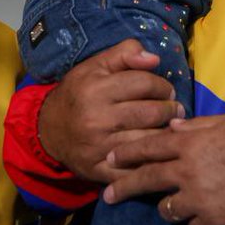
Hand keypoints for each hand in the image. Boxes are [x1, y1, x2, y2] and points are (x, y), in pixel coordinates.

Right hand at [38, 39, 184, 182]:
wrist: (49, 130)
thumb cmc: (78, 93)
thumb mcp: (95, 66)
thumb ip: (124, 54)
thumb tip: (154, 59)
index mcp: (96, 89)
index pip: (145, 84)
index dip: (163, 86)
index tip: (167, 91)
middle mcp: (97, 119)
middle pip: (151, 113)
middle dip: (170, 109)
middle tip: (175, 109)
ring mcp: (99, 147)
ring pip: (148, 140)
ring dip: (166, 133)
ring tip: (170, 127)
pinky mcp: (101, 171)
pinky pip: (136, 168)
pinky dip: (151, 160)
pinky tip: (156, 150)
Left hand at [103, 113, 224, 224]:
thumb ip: (196, 127)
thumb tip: (171, 128)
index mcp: (190, 145)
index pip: (148, 147)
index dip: (126, 153)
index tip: (110, 158)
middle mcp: (188, 173)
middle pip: (146, 180)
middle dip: (123, 187)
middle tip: (108, 196)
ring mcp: (199, 202)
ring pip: (167, 209)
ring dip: (169, 205)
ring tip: (178, 202)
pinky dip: (197, 219)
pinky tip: (211, 211)